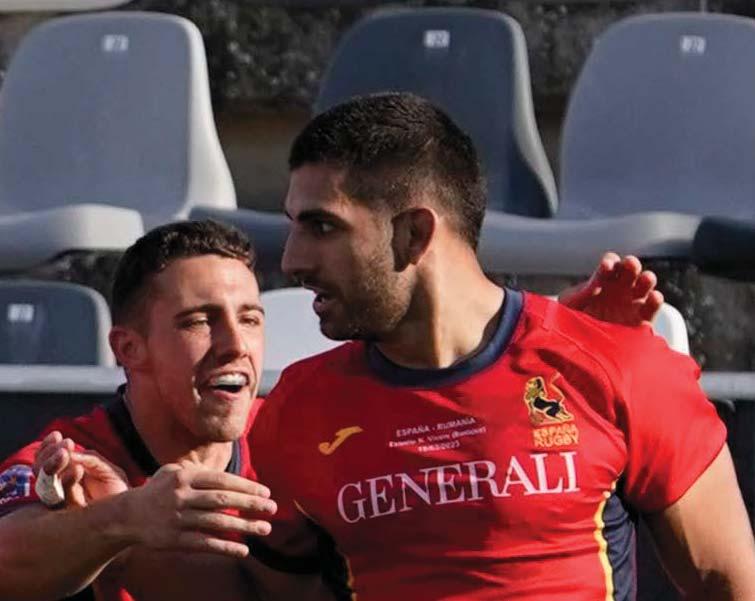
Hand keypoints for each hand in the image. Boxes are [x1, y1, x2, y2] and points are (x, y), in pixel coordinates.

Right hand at [34, 431, 128, 507]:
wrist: (132, 511)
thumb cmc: (117, 489)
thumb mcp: (106, 468)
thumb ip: (90, 459)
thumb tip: (70, 453)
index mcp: (65, 473)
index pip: (46, 459)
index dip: (47, 447)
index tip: (57, 435)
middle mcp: (59, 487)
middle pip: (39, 470)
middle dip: (48, 454)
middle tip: (66, 444)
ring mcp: (62, 499)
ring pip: (45, 482)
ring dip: (53, 464)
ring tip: (67, 453)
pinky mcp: (70, 511)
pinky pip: (62, 496)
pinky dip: (68, 479)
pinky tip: (77, 469)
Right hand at [122, 463, 276, 558]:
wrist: (127, 516)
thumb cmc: (158, 490)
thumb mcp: (173, 471)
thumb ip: (199, 470)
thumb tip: (226, 474)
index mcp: (184, 477)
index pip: (221, 480)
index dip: (246, 486)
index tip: (266, 492)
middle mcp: (181, 496)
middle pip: (222, 500)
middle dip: (250, 504)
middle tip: (273, 508)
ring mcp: (177, 519)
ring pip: (217, 522)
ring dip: (244, 526)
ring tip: (265, 528)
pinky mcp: (174, 540)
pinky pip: (204, 544)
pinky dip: (225, 547)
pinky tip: (243, 550)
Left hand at [559, 252, 663, 325]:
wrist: (580, 348)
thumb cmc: (571, 320)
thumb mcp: (570, 305)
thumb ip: (581, 293)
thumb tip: (595, 284)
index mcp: (602, 280)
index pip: (610, 264)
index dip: (610, 262)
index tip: (606, 266)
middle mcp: (620, 288)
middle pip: (630, 269)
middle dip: (631, 264)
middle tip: (630, 264)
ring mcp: (632, 303)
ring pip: (645, 285)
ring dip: (647, 279)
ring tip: (645, 278)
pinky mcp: (641, 321)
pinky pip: (651, 309)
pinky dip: (655, 302)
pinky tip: (654, 297)